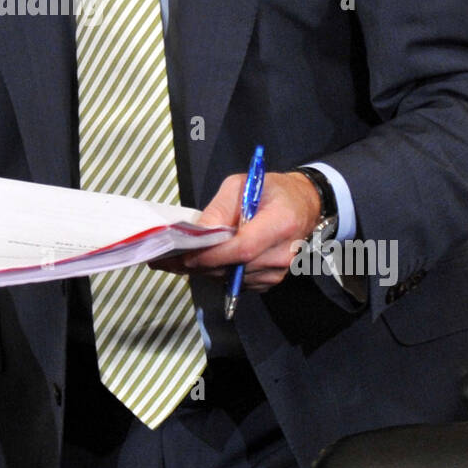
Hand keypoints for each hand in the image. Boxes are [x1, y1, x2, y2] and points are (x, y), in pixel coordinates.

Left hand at [157, 171, 320, 291]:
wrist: (303, 205)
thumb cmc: (272, 190)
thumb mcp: (243, 184)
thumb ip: (220, 208)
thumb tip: (199, 232)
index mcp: (281, 224)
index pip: (243, 248)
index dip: (212, 255)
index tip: (185, 255)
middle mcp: (283, 254)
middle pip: (234, 268)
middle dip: (198, 265)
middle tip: (164, 260)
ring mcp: (278, 272)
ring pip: (231, 278)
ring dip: (203, 271)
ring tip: (175, 262)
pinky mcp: (270, 281)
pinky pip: (237, 283)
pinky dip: (216, 274)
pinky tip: (199, 263)